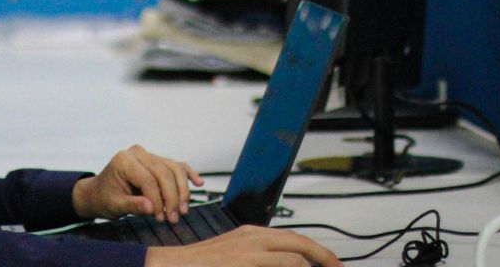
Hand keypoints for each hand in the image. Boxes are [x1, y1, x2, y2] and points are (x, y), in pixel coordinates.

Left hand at [71, 144, 202, 222]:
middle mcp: (137, 153)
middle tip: (174, 218)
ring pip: (174, 169)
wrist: (99, 192)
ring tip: (182, 210)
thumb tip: (150, 207)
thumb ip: (132, 205)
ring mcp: (148, 155)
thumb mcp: (114, 205)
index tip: (159, 218)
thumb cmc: (105, 198)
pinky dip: (188, 174)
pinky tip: (198, 183)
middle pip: (164, 173)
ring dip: (182, 190)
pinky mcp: (157, 161)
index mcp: (124, 160)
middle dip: (172, 197)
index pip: (148, 180)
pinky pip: (176, 165)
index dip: (157, 200)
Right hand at [145, 225, 342, 266]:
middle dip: (324, 258)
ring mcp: (250, 249)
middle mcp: (253, 237)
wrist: (171, 265)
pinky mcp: (245, 262)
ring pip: (296, 256)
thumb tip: (280, 263)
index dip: (315, 252)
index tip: (329, 264)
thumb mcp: (232, 258)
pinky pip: (285, 265)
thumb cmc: (199, 266)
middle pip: (300, 243)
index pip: (292, 240)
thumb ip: (256, 259)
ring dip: (314, 265)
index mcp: (250, 235)